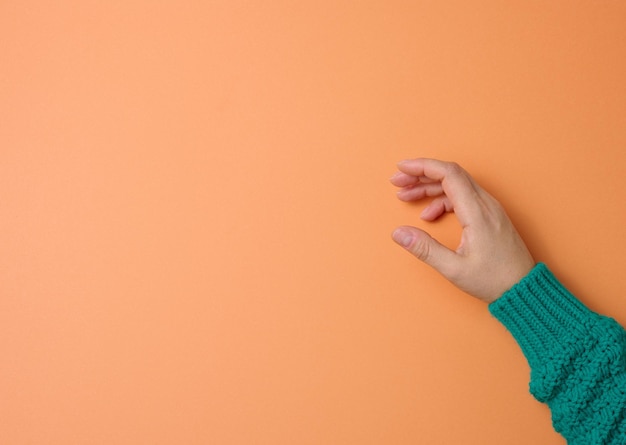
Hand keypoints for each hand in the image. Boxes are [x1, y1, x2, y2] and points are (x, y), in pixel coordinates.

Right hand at [390, 158, 535, 302]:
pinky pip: (463, 196)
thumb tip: (398, 233)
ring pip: (456, 184)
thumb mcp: (454, 268)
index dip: (422, 166)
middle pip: (450, 174)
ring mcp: (489, 208)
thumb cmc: (494, 280)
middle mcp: (485, 204)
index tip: (401, 168)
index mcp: (477, 212)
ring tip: (407, 197)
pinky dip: (442, 199)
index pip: (448, 173)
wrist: (524, 289)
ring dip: (429, 187)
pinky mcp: (489, 215)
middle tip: (397, 181)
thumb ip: (424, 248)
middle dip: (421, 174)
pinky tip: (429, 215)